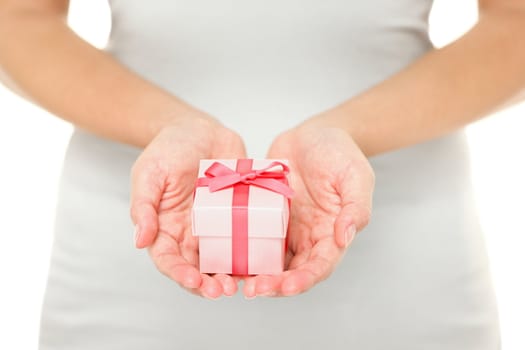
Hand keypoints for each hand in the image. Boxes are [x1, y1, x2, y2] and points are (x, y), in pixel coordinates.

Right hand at [130, 116, 245, 297]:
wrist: (198, 129)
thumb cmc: (168, 149)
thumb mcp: (149, 173)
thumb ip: (144, 206)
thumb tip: (140, 241)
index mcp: (166, 227)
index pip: (169, 259)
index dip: (179, 274)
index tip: (193, 281)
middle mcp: (191, 232)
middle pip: (197, 267)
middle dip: (208, 284)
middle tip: (223, 290)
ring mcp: (216, 226)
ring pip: (223, 259)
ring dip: (231, 275)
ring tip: (242, 285)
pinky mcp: (238, 214)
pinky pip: (246, 237)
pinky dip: (252, 252)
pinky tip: (262, 261)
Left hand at [243, 126, 373, 296]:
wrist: (313, 134)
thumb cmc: (339, 152)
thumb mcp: (355, 175)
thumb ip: (356, 206)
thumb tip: (345, 237)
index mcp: (332, 232)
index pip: (321, 265)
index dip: (306, 279)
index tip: (288, 286)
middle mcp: (309, 236)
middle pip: (294, 271)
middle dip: (277, 285)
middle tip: (256, 290)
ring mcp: (285, 227)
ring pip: (272, 261)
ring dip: (258, 275)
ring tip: (240, 282)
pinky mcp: (266, 216)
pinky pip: (255, 237)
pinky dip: (245, 251)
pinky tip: (228, 257)